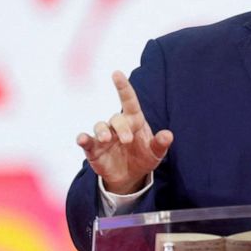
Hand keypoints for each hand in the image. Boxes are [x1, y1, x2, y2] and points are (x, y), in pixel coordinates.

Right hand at [76, 71, 173, 194]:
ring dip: (102, 131)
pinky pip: (86, 141)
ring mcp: (104, 136)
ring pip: (100, 126)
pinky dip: (83, 139)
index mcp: (134, 120)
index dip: (123, 86)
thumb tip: (168, 135)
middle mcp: (117, 125)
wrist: (129, 177)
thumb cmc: (143, 158)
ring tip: (107, 139)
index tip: (116, 73)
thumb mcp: (155, 153)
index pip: (128, 100)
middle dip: (121, 127)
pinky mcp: (94, 149)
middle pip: (116, 118)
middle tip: (127, 140)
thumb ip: (160, 144)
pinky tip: (82, 139)